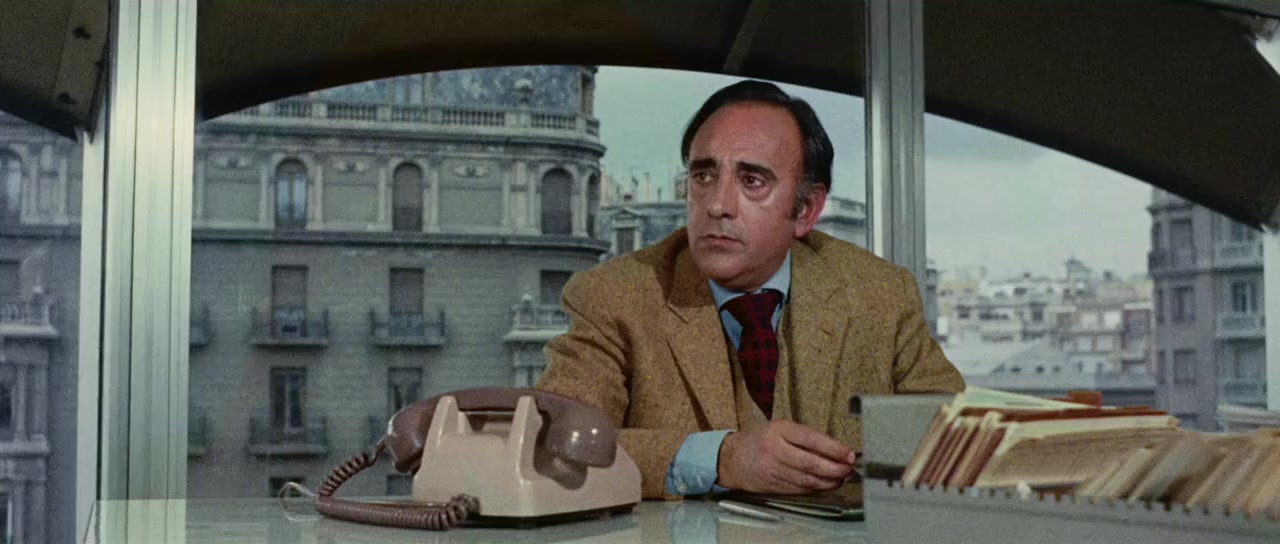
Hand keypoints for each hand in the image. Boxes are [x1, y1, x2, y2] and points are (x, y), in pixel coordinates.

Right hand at [715, 420, 854, 493]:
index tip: (848, 454)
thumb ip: (803, 437)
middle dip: (835, 468)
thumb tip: (834, 449)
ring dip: (829, 481)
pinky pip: (800, 488)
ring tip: (842, 477)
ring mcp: (774, 470)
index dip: (833, 448)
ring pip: (808, 479)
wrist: (732, 458)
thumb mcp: (779, 428)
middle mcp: (775, 450)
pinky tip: (826, 484)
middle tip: (849, 469)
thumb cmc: (760, 440)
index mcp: (778, 430)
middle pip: (811, 463)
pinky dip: (816, 488)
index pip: (811, 440)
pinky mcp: (774, 485)